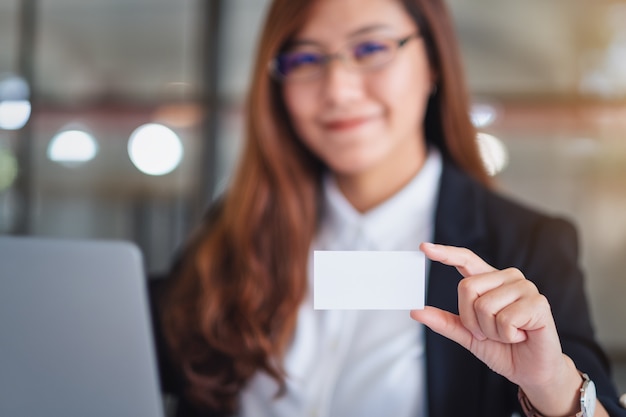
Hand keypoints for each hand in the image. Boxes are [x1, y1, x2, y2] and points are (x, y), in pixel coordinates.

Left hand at [411, 242, 593, 415]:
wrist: (530, 371)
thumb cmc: (502, 349)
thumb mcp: (468, 335)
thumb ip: (445, 322)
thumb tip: (416, 311)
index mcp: (490, 281)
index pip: (466, 259)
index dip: (446, 253)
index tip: (424, 247)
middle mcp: (508, 278)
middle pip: (467, 288)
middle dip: (471, 320)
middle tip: (489, 333)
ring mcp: (525, 288)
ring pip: (485, 306)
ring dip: (491, 331)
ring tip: (509, 334)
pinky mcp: (538, 303)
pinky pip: (505, 319)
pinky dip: (507, 335)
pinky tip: (521, 335)